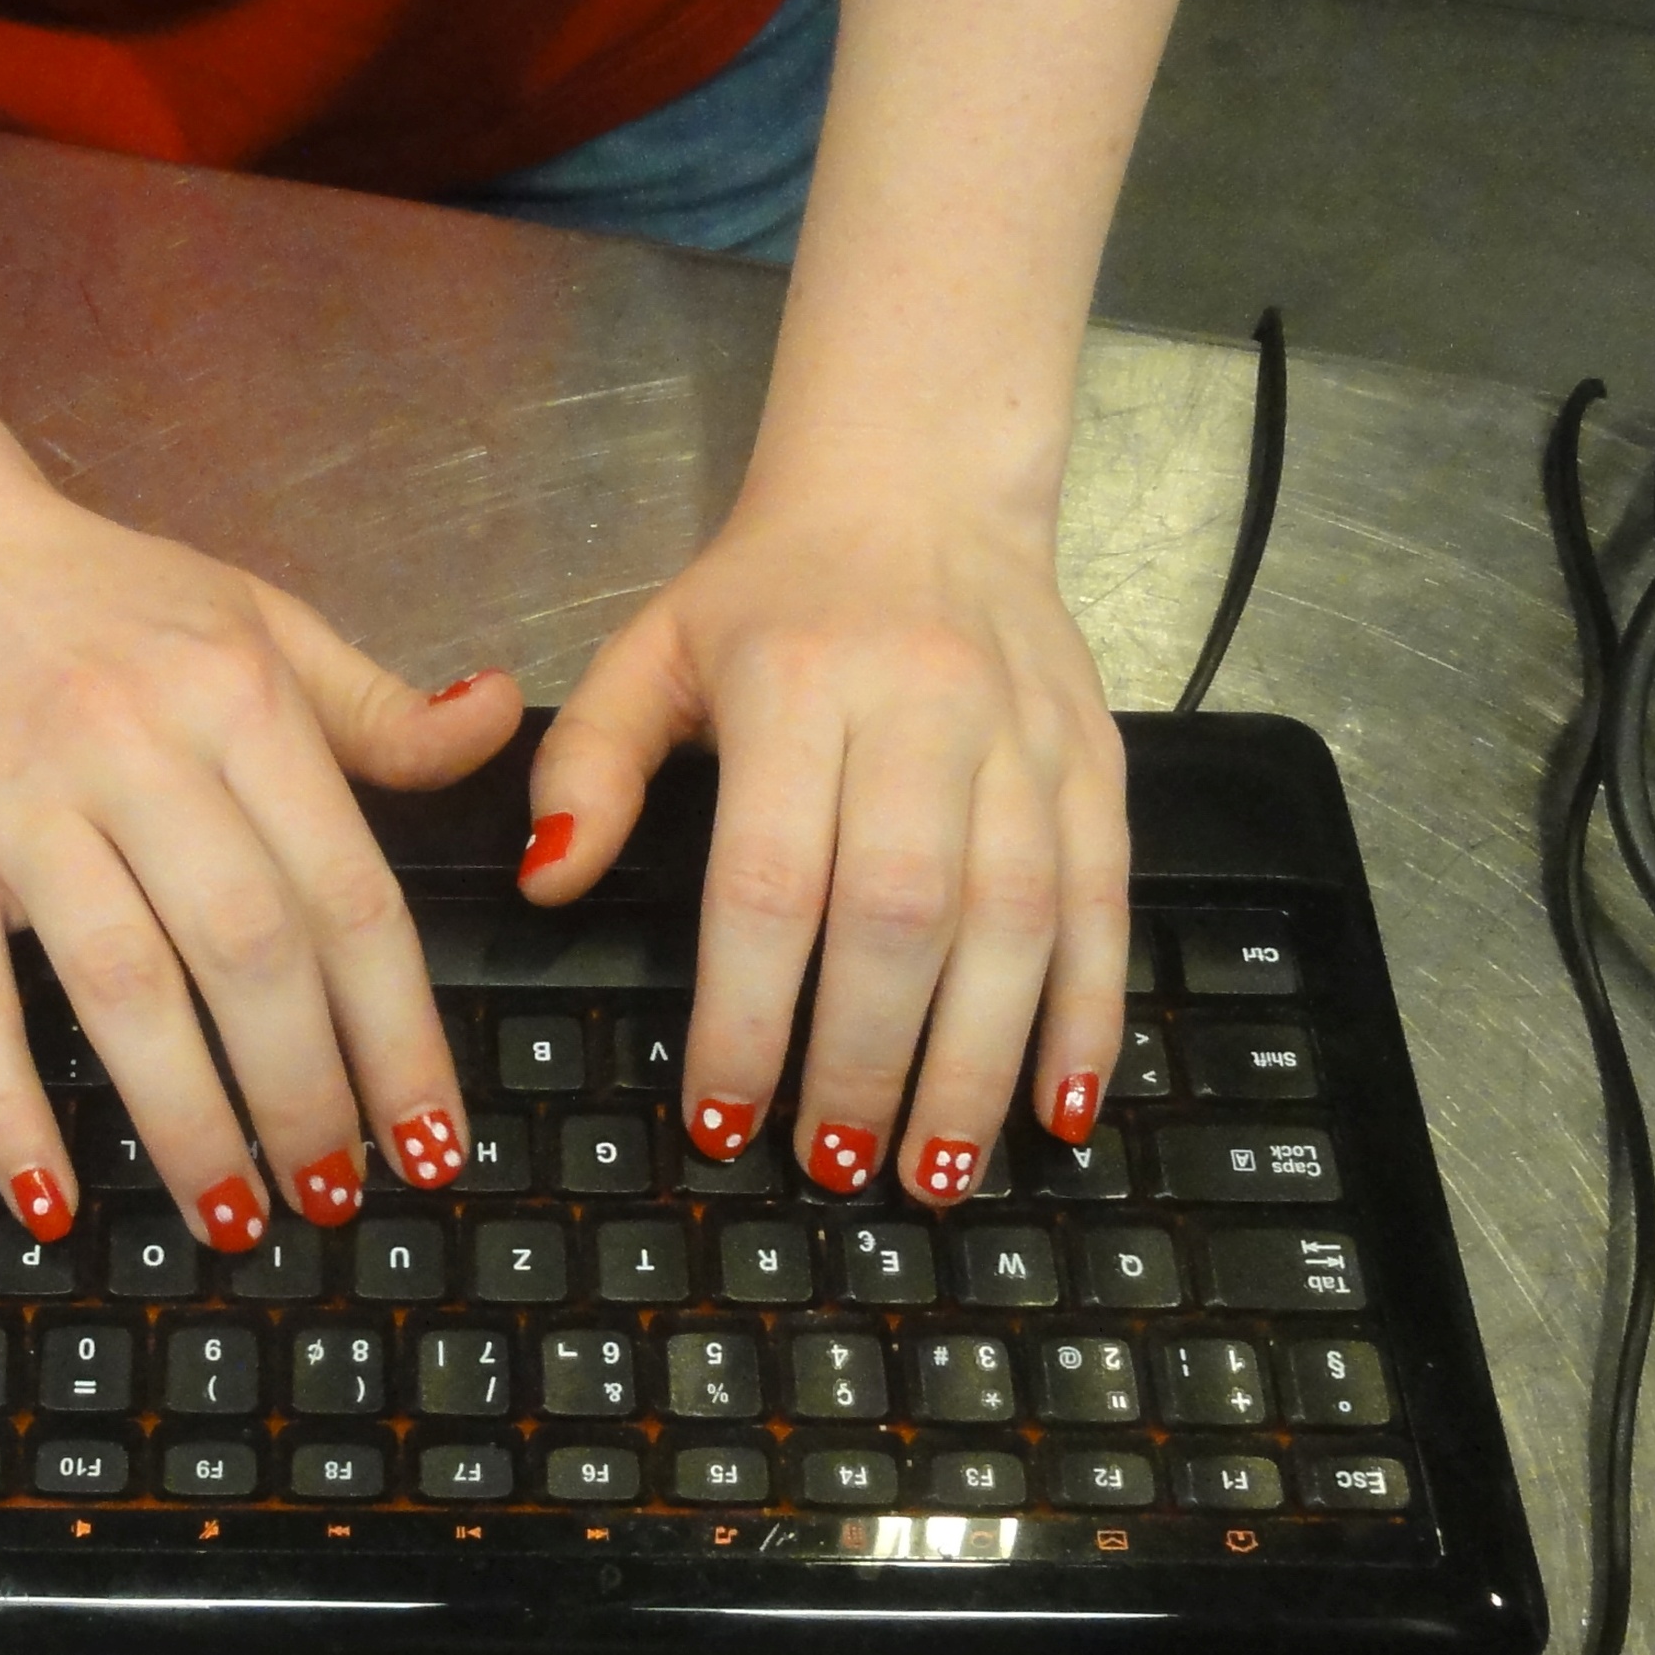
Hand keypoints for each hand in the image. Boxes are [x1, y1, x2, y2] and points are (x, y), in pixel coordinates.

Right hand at [0, 482, 519, 1244]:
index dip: (399, 1033)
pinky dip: (7, 1106)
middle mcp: (138, 750)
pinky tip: (50, 1197)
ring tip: (234, 1217)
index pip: (347, 895)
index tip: (432, 1137)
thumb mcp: (259, 621)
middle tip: (339, 1198)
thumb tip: (499, 726)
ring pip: (125, 986)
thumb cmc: (94, 597)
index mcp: (239, 700)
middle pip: (249, 954)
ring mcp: (23, 803)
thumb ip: (376, 707)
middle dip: (307, 1097)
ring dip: (186, 1121)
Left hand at [520, 484, 1126, 1205]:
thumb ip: (589, 768)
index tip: (722, 1117)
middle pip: (900, 915)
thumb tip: (548, 885)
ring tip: (935, 1173)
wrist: (923, 481)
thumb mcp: (648, 652)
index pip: (771, 881)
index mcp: (796, 686)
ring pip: (1015, 922)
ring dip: (979, 1064)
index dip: (749, 1014)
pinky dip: (1090, 1015)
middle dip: (865, 1060)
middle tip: (831, 1169)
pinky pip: (1106, 901)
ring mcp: (1024, 740)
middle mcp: (923, 711)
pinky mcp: (1096, 762)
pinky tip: (1063, 1110)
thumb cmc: (771, 591)